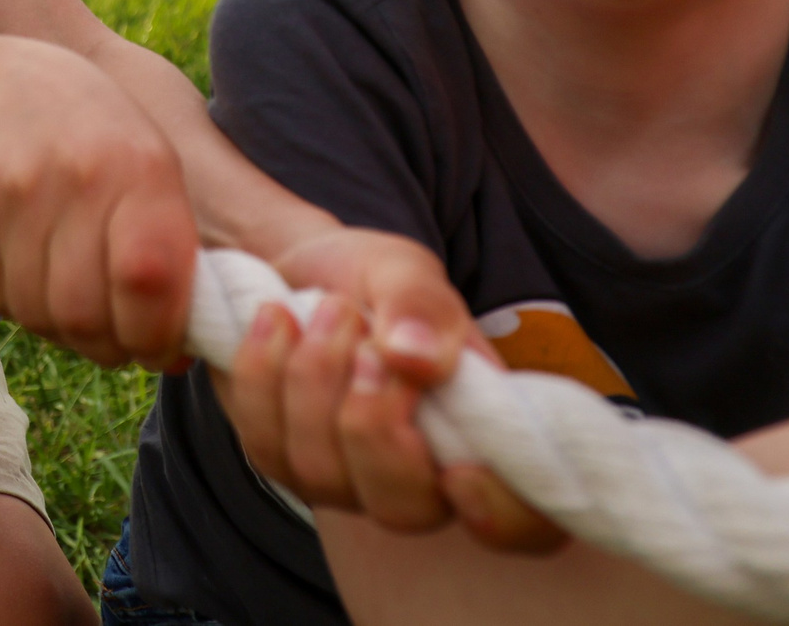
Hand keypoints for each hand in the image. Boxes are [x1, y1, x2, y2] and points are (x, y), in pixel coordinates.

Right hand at [0, 40, 199, 370]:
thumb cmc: (96, 139)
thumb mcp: (153, 172)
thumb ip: (173, 258)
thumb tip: (178, 357)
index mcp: (141, 167)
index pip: (149, 281)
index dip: (154, 334)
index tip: (156, 344)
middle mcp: (77, 174)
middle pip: (84, 313)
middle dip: (104, 344)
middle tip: (111, 334)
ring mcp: (14, 188)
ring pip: (36, 313)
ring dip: (58, 328)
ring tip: (69, 296)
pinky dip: (16, 303)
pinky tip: (29, 271)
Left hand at [216, 229, 560, 551]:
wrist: (301, 267)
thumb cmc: (374, 279)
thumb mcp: (405, 270)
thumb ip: (423, 306)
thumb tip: (417, 359)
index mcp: (481, 435)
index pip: (525, 522)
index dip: (502, 516)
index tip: (460, 471)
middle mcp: (420, 476)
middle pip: (404, 508)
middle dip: (372, 422)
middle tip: (364, 338)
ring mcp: (346, 479)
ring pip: (322, 475)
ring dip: (314, 378)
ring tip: (326, 308)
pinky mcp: (284, 461)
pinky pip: (265, 444)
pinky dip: (263, 374)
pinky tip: (275, 319)